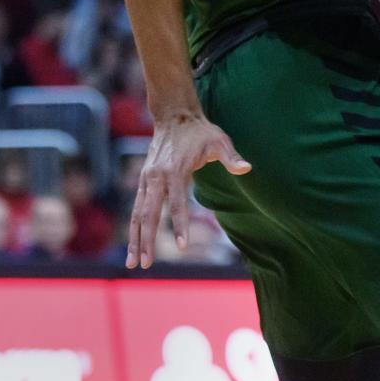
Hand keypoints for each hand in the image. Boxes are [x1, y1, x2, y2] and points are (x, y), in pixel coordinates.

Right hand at [126, 112, 250, 269]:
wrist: (174, 115)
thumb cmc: (200, 131)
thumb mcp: (219, 140)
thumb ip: (231, 157)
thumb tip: (247, 168)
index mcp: (175, 170)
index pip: (177, 203)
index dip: (180, 225)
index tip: (182, 247)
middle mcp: (156, 176)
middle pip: (149, 213)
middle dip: (146, 240)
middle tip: (144, 264)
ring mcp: (146, 179)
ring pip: (137, 214)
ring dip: (134, 239)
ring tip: (133, 263)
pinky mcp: (143, 180)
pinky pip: (137, 208)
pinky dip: (134, 227)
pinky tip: (134, 245)